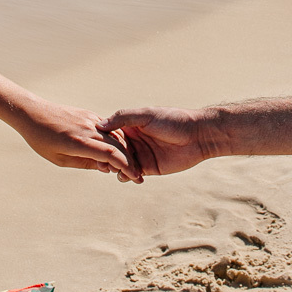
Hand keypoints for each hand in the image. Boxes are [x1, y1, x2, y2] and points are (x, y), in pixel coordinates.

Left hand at [16, 101, 141, 180]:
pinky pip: (109, 128)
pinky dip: (117, 140)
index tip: (135, 177)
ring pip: (116, 135)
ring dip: (126, 151)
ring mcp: (90, 120)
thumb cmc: (41, 139)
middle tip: (138, 176)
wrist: (33, 112)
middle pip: (118, 145)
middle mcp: (87, 129)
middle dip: (131, 162)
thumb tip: (105, 168)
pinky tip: (119, 151)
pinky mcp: (89, 115)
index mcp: (78, 142)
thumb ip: (84, 163)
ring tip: (131, 165)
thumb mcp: (59, 159)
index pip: (110, 154)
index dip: (125, 166)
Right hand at [99, 106, 222, 181]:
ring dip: (115, 168)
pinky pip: (133, 174)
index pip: (110, 135)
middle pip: (113, 151)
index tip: (93, 146)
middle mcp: (134, 141)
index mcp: (131, 126)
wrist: (197, 136)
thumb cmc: (173, 120)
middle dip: (106, 158)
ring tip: (115, 169)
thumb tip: (100, 125)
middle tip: (102, 163)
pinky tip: (127, 176)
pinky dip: (127, 176)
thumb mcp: (146, 115)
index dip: (101, 141)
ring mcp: (141, 155)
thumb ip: (124, 118)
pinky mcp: (149, 168)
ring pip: (121, 164)